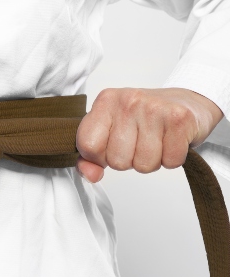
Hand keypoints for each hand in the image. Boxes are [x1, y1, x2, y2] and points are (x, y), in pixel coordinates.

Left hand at [75, 87, 223, 182]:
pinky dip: (171, 159)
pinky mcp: (179, 119)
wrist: (187, 102)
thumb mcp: (110, 130)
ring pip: (143, 165)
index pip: (88, 145)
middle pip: (117, 161)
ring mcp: (154, 108)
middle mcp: (127, 101)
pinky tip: (170, 141)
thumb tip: (90, 175)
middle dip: (128, 161)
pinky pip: (170, 161)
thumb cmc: (144, 118)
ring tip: (155, 142)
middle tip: (138, 143)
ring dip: (151, 161)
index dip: (99, 158)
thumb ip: (91, 155)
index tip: (110, 148)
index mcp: (105, 101)